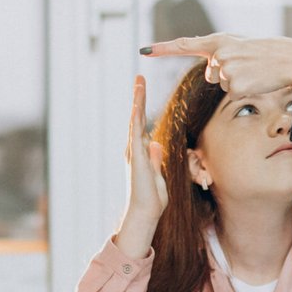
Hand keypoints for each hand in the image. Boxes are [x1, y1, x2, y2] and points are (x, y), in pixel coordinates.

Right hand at [113, 76, 167, 258]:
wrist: (145, 213)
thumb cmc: (152, 199)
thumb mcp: (157, 175)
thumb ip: (155, 159)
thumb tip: (155, 144)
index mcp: (141, 153)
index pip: (142, 125)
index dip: (142, 108)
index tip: (143, 92)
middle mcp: (134, 149)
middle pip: (136, 117)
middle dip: (138, 97)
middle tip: (139, 78)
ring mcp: (134, 152)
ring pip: (135, 120)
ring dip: (137, 101)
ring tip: (139, 82)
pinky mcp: (136, 156)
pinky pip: (136, 131)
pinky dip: (136, 116)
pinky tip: (137, 103)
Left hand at [142, 34, 291, 98]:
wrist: (290, 59)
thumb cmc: (269, 54)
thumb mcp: (241, 49)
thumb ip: (221, 56)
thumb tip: (209, 72)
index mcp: (219, 40)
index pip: (185, 44)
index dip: (162, 48)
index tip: (144, 51)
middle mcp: (218, 53)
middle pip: (212, 74)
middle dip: (227, 74)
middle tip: (250, 66)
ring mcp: (225, 68)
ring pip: (223, 84)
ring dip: (238, 81)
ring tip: (256, 71)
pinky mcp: (234, 84)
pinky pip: (233, 93)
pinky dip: (246, 90)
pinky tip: (257, 80)